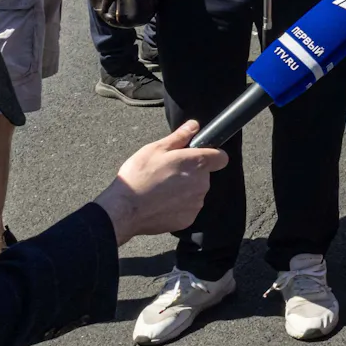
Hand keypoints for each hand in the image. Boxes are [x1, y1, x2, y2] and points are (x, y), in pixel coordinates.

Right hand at [92, 121, 228, 244]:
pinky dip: (178, 206)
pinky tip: (160, 203)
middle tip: (167, 173)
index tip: (197, 157)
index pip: (221, 157)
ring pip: (195, 192)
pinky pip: (187, 208)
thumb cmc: (139, 176)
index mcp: (197, 163)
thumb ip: (180, 136)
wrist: (125, 209)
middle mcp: (202, 184)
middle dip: (190, 173)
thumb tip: (194, 125)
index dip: (211, 155)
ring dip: (184, 190)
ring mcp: (196, 203)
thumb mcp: (156, 149)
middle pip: (204, 175)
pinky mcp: (188, 219)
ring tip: (160, 189)